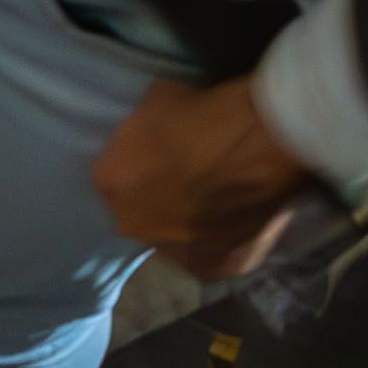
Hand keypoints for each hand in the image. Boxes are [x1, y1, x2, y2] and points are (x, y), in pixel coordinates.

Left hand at [90, 71, 319, 274]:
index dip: (137, 166)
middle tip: (188, 181)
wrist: (258, 141)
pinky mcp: (213, 266)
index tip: (158, 157)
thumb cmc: (202, 112)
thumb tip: (151, 136)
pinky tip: (234, 221)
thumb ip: (142, 129)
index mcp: (109, 182)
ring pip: (174, 237)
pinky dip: (219, 242)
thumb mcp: (155, 101)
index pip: (114, 176)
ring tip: (216, 202)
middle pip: (139, 212)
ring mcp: (172, 249)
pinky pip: (210, 255)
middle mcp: (132, 224)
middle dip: (156, 199)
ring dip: (188, 223)